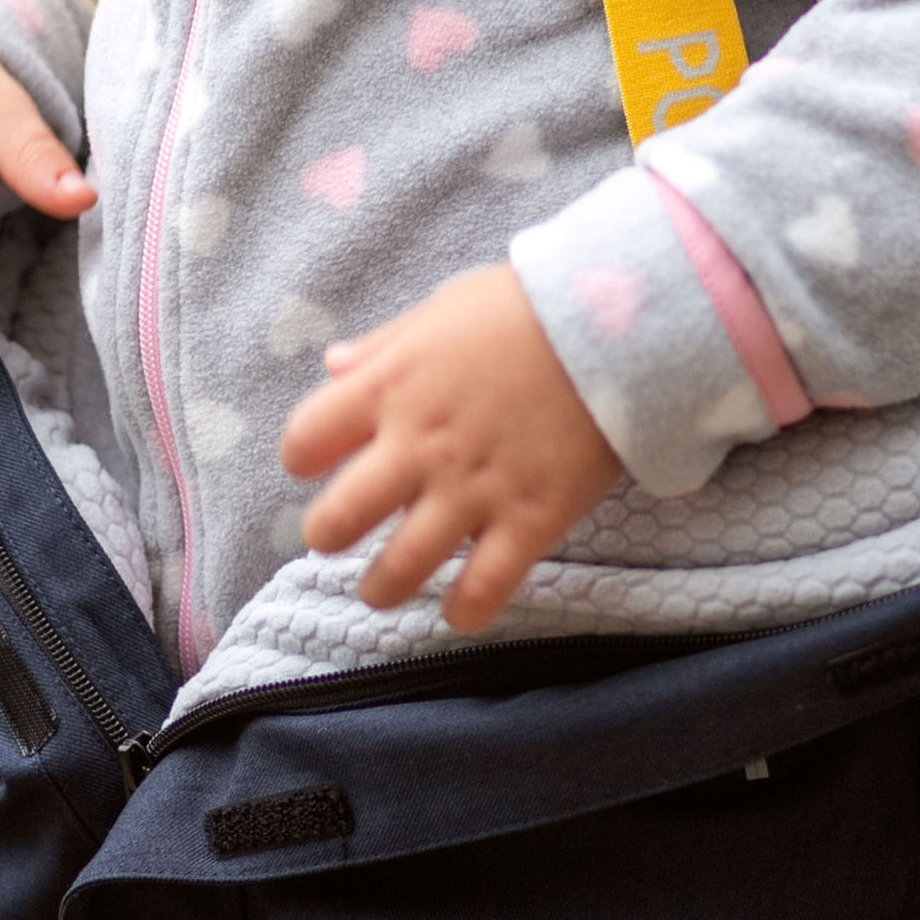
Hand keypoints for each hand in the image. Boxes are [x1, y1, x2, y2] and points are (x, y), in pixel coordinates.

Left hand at [280, 262, 620, 633]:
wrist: (615, 325)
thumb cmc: (524, 309)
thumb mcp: (442, 310)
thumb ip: (384, 346)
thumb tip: (334, 365)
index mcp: (389, 387)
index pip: (305, 440)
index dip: (304, 457)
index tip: (317, 463)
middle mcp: (420, 446)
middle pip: (340, 519)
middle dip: (327, 537)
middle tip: (336, 539)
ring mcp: (473, 490)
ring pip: (401, 568)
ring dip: (381, 588)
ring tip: (381, 589)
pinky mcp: (530, 520)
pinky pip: (483, 588)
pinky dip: (464, 610)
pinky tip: (458, 608)